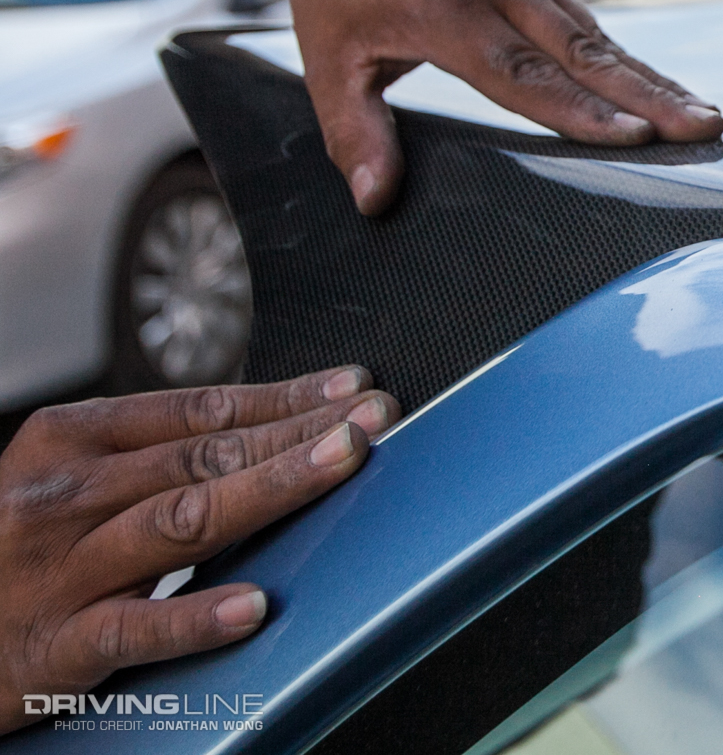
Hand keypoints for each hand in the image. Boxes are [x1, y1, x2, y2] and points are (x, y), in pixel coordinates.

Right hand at [0, 368, 397, 733]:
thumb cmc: (9, 551)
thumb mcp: (64, 483)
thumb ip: (149, 457)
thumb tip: (265, 426)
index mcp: (69, 441)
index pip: (200, 411)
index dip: (285, 396)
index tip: (353, 387)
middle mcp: (64, 496)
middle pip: (204, 456)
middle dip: (300, 433)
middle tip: (374, 419)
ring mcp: (59, 571)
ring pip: (181, 522)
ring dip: (271, 488)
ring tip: (340, 465)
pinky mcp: (52, 647)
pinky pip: (134, 631)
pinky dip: (196, 617)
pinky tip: (254, 604)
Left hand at [275, 0, 722, 214]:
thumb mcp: (326, 65)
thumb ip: (355, 135)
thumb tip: (376, 202)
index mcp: (446, 10)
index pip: (523, 74)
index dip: (580, 110)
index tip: (633, 136)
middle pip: (584, 54)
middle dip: (648, 95)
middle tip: (702, 128)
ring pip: (602, 41)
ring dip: (655, 82)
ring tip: (706, 120)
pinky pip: (594, 31)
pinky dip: (634, 67)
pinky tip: (671, 97)